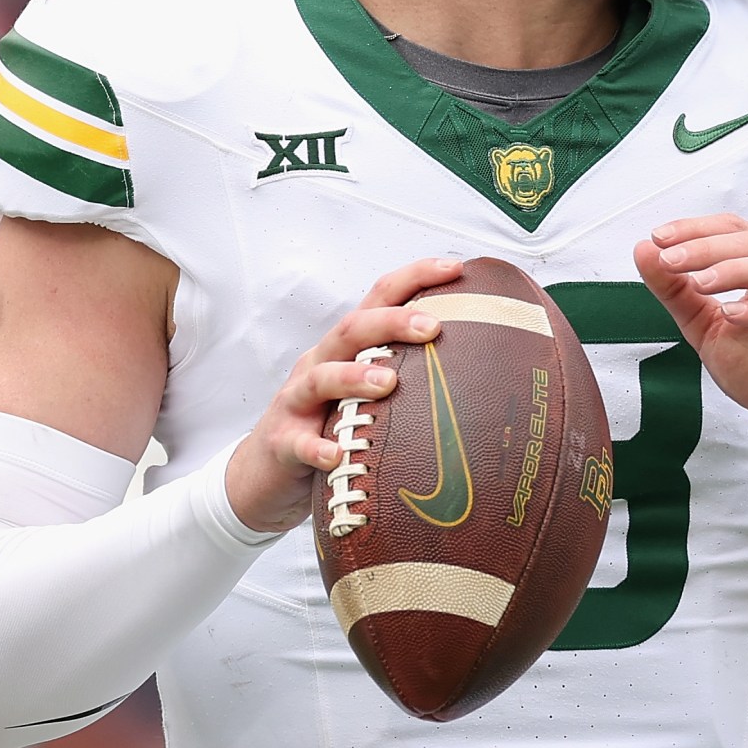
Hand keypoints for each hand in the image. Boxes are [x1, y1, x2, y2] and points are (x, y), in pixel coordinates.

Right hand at [224, 257, 462, 532]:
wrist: (262, 479)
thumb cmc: (327, 431)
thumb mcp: (365, 399)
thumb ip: (407, 381)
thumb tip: (485, 377)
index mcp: (346, 349)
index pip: (379, 298)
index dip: (415, 277)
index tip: (457, 268)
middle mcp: (320, 364)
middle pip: (352, 329)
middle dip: (392, 322)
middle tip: (433, 327)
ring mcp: (296, 403)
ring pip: (321, 378)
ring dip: (354, 376)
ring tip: (388, 383)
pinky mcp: (281, 443)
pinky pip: (298, 443)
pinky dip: (316, 447)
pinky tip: (336, 455)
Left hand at [634, 215, 747, 464]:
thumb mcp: (708, 330)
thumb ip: (678, 293)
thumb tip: (643, 250)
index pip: (738, 230)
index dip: (697, 229)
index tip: (658, 238)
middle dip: (708, 248)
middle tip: (669, 259)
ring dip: (736, 271)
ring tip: (698, 284)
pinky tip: (732, 315)